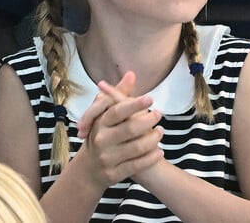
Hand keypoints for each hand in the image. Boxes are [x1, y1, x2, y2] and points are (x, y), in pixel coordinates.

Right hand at [74, 72, 164, 188]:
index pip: (118, 111)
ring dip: (154, 138)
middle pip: (130, 128)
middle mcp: (101, 141)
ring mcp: (106, 158)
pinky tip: (159, 151)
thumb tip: (130, 74)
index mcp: (100, 124)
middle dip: (149, 120)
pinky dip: (151, 157)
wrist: (89, 170)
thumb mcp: (106, 115)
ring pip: (137, 147)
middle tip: (159, 114)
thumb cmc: (103, 135)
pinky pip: (137, 165)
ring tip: (161, 131)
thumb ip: (119, 95)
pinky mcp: (113, 174)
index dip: (135, 104)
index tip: (150, 98)